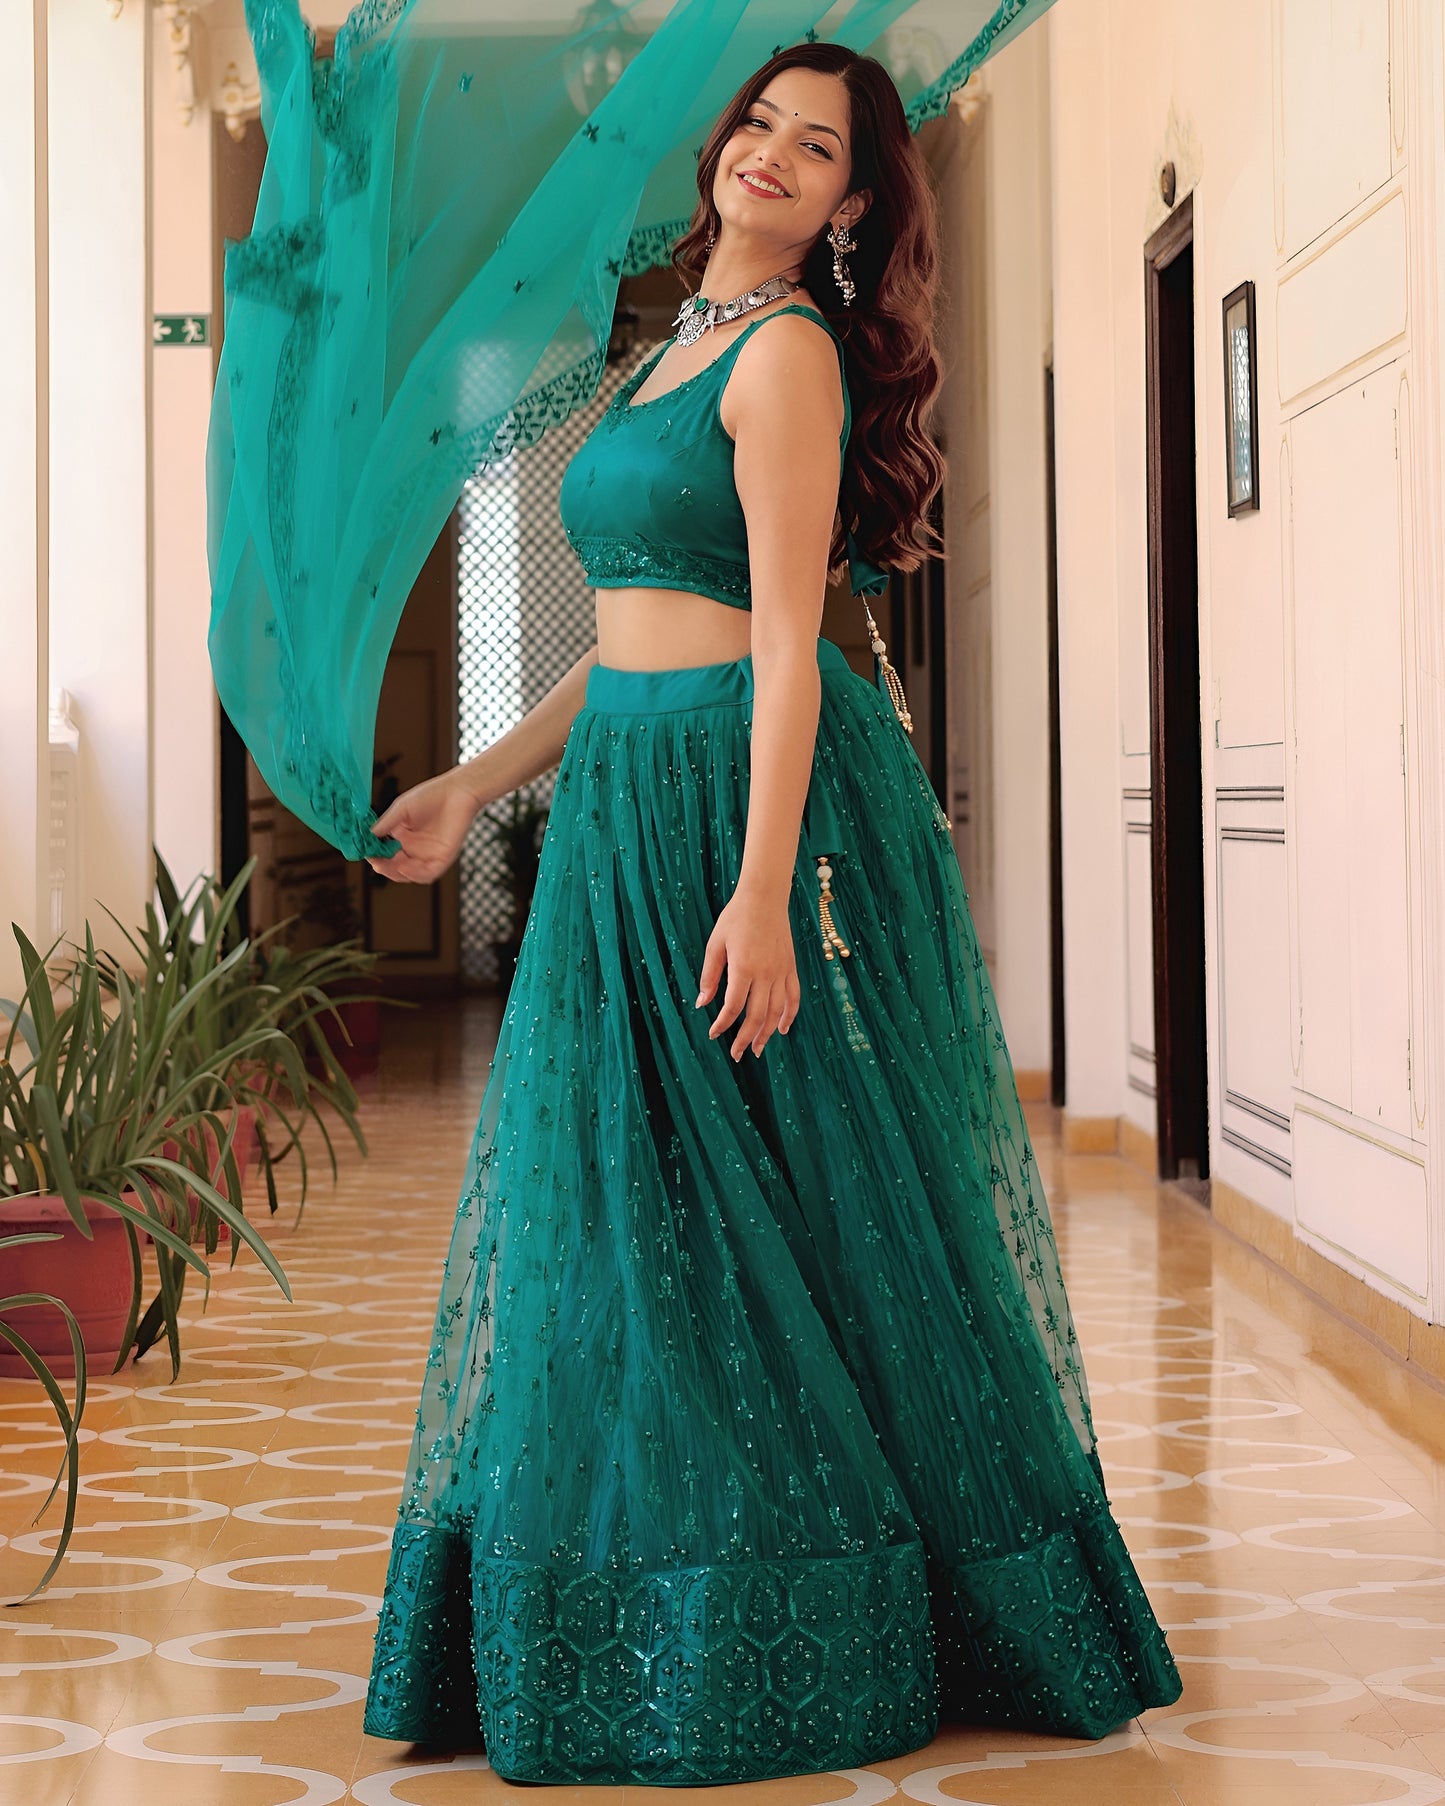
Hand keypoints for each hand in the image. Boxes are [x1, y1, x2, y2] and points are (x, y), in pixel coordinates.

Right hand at [366, 772, 481, 882]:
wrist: (457, 791)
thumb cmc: (431, 795)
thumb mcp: (402, 809)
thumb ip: (386, 824)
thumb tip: (368, 835)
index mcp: (403, 838)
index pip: (386, 854)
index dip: (375, 856)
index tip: (365, 853)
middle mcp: (415, 849)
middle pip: (396, 868)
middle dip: (384, 868)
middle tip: (375, 863)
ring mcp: (429, 855)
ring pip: (410, 874)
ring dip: (396, 874)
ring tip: (385, 865)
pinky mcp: (443, 858)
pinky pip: (428, 873)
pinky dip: (415, 874)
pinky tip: (404, 866)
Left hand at [694, 883, 799, 1059]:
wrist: (765, 897)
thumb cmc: (735, 918)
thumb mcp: (715, 944)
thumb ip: (710, 976)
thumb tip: (701, 1003)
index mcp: (744, 967)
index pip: (733, 1006)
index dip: (723, 1024)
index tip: (714, 1035)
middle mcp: (766, 973)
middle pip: (757, 1016)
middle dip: (745, 1039)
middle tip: (736, 1055)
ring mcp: (781, 971)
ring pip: (777, 1011)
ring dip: (767, 1033)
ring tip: (757, 1049)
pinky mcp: (791, 967)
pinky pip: (793, 997)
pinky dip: (790, 1015)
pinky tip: (783, 1029)